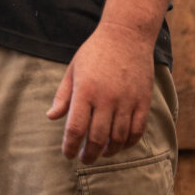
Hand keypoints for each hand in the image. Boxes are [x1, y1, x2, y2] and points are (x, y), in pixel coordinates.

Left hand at [45, 21, 155, 163]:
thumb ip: (63, 96)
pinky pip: (137, 131)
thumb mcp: (73, 69)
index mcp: (85, 91)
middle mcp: (106, 99)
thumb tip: (51, 117)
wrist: (126, 35)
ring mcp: (126, 101)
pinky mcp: (143, 101)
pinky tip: (120, 145)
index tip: (68, 154)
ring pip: (118, 138)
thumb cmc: (95, 52)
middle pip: (97, 138)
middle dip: (89, 154)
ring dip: (109, 152)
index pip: (76, 129)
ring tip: (101, 153)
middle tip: (84, 158)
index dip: (70, 146)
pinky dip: (128, 143)